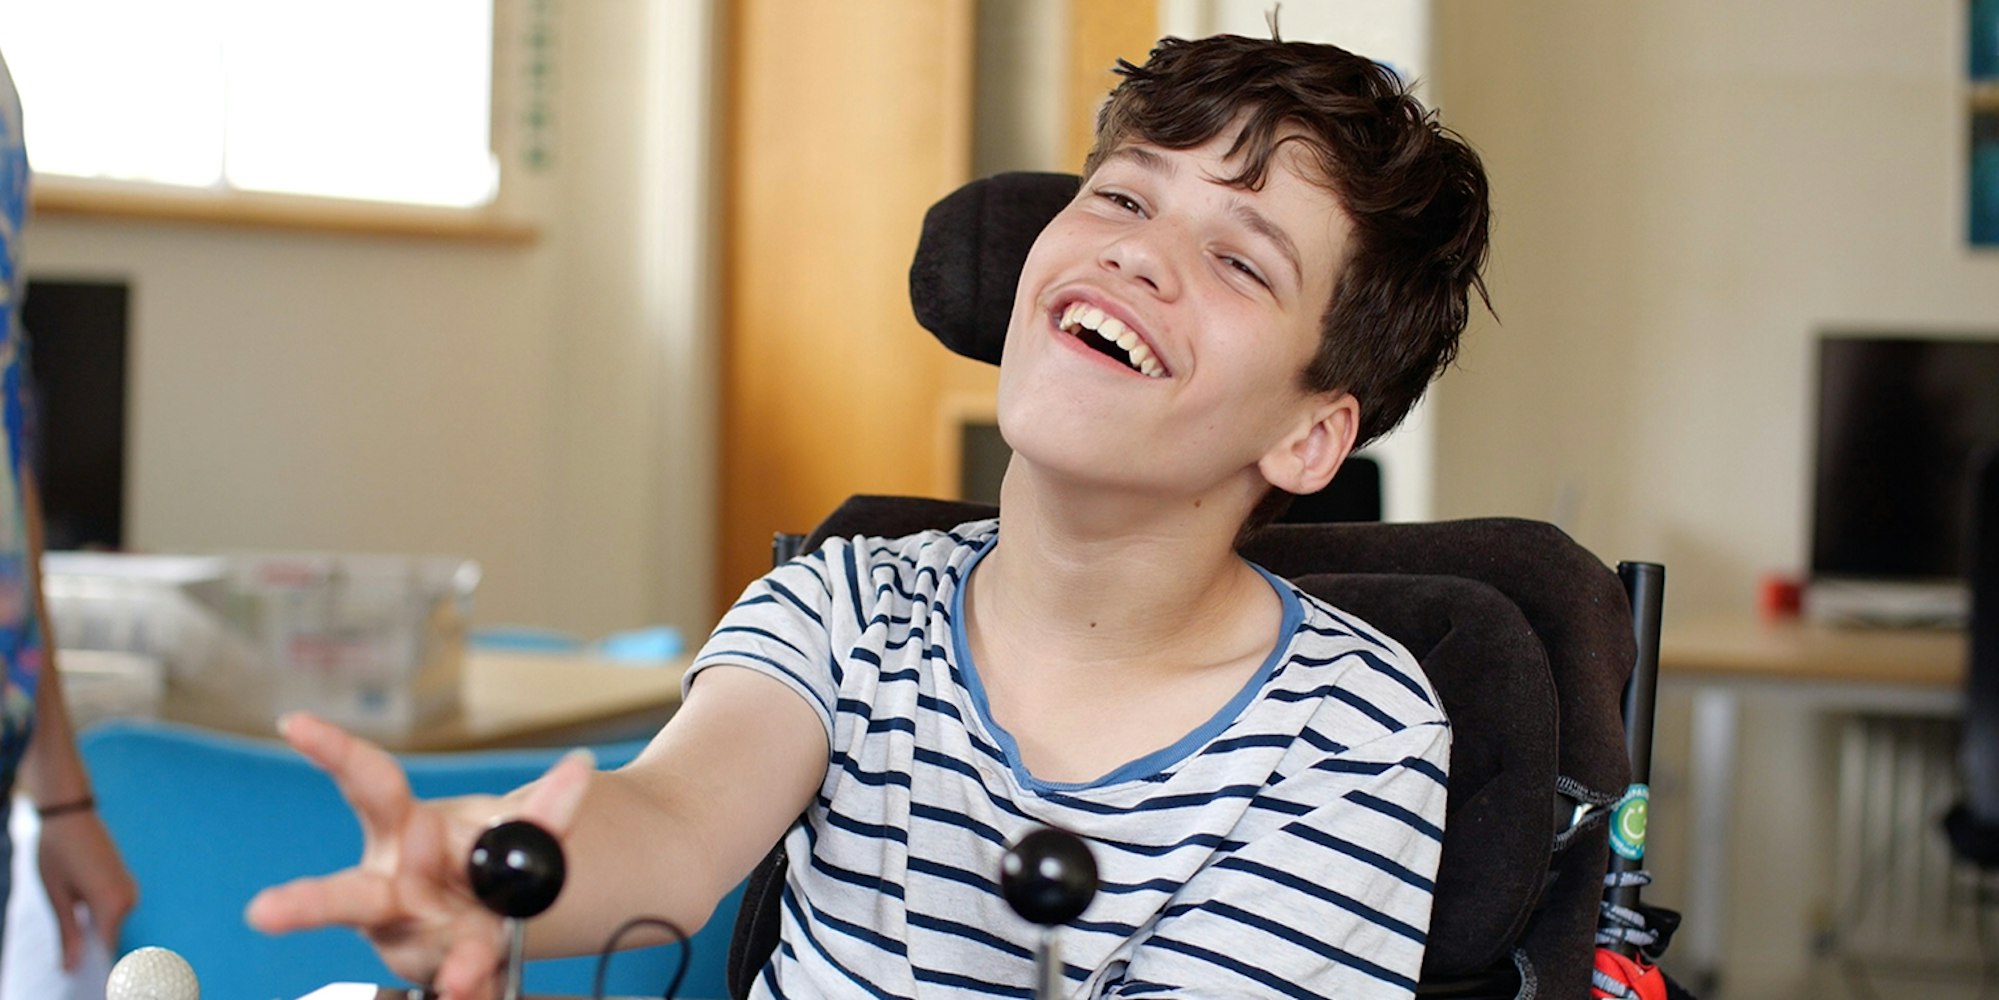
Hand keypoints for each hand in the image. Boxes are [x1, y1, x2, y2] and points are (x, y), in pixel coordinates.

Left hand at [37, 806, 136, 970]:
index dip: (97, 968)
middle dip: (95, 952)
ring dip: (96, 934)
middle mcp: (129, 898)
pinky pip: (114, 911)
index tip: (92, 982)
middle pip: (111, 938)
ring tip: (75, 937)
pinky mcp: (126, 881)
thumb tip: (70, 967)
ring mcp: (130, 888)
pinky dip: (100, 920)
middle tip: (74, 958)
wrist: (71, 814)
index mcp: (112, 904)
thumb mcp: (56, 895)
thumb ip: (67, 933)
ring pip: (112, 925)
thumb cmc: (58, 852)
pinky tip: (82, 918)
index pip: (108, 949)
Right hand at [245, 713, 593, 998]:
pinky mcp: (440, 973)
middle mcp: (391, 889)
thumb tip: (581, 766)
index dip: (332, 750)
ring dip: (455, 959)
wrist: (501, 914)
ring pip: (421, 951)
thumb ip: (546, 807)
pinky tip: (481, 986)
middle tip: (265, 911)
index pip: (367, 783)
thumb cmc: (482, 860)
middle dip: (304, 905)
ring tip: (471, 970)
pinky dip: (478, 985)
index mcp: (402, 831)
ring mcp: (413, 940)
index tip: (294, 722)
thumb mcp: (515, 827)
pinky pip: (460, 983)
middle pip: (347, 895)